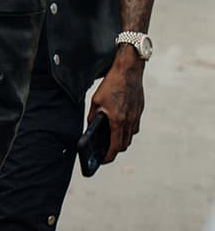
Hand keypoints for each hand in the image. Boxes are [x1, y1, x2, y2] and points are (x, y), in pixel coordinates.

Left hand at [87, 47, 144, 163]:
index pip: (115, 147)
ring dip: (122, 139)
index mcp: (118, 120)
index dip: (109, 156)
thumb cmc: (111, 84)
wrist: (129, 70)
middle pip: (124, 144)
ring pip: (130, 135)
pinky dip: (127, 129)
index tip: (103, 160)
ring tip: (111, 138)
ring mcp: (137, 116)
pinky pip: (134, 125)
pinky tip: (119, 123)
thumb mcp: (96, 101)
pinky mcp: (140, 110)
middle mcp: (130, 121)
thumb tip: (90, 129)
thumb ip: (93, 118)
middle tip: (105, 150)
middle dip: (115, 149)